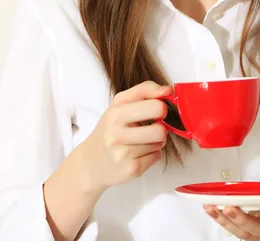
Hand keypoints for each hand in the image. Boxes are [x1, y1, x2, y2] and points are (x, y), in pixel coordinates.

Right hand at [74, 80, 170, 194]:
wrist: (90, 162)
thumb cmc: (110, 129)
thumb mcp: (120, 104)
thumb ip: (144, 90)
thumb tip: (168, 90)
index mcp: (115, 113)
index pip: (155, 106)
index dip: (162, 107)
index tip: (157, 110)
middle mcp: (116, 134)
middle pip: (160, 129)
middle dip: (161, 127)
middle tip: (152, 126)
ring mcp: (123, 154)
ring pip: (160, 143)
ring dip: (156, 141)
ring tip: (142, 141)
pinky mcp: (131, 169)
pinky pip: (157, 156)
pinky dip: (152, 154)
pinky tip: (139, 153)